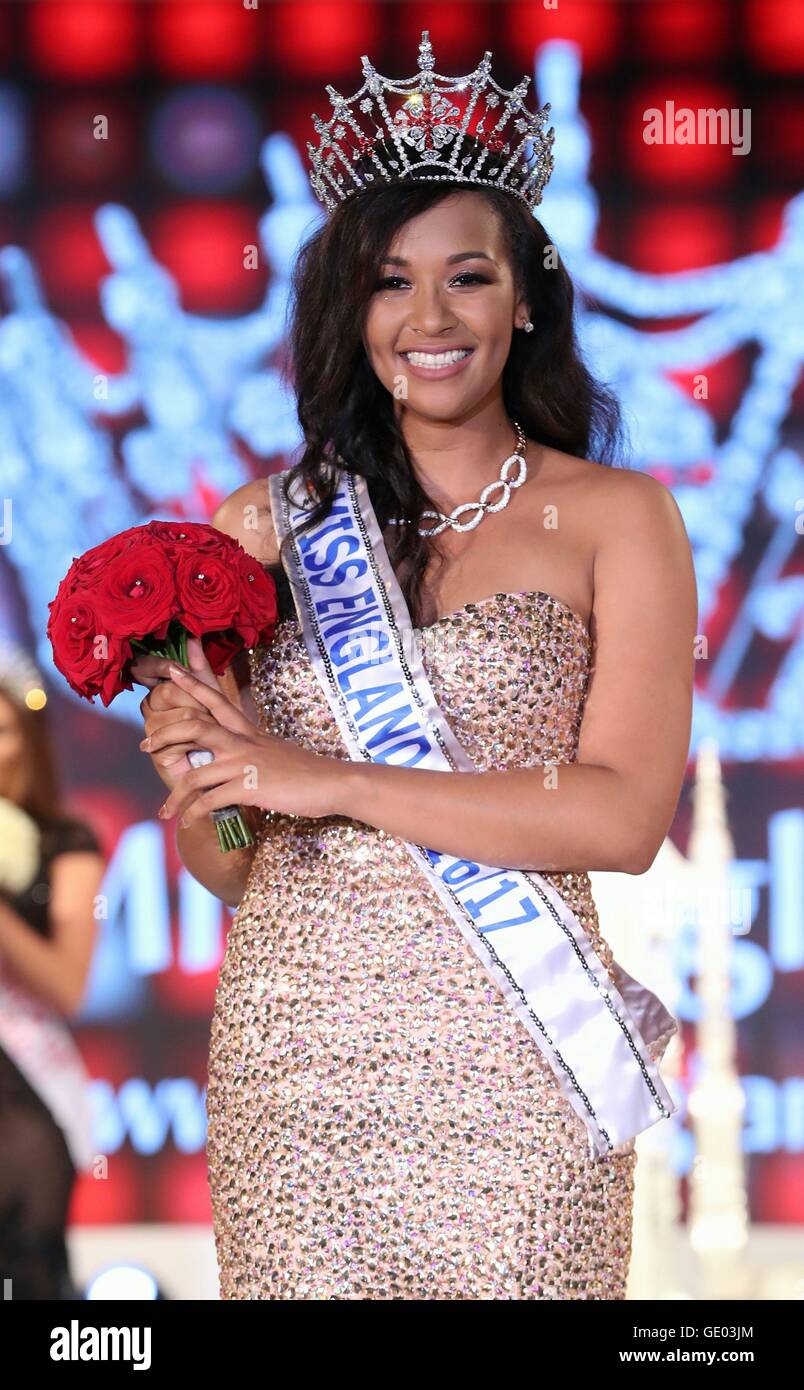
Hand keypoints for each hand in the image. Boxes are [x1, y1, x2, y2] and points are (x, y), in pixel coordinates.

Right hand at [131, 636, 235, 793]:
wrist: (221, 773)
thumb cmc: (218, 734)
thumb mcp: (213, 697)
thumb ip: (201, 670)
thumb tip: (192, 637)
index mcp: (162, 692)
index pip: (150, 668)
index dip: (156, 664)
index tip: (173, 666)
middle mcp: (152, 709)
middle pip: (168, 690)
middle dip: (197, 701)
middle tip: (212, 717)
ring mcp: (152, 730)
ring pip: (181, 713)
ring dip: (204, 724)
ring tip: (211, 736)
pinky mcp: (157, 751)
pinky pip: (179, 735)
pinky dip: (196, 742)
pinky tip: (200, 750)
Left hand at [145, 661, 345, 824]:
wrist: (332, 784)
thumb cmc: (307, 773)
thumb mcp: (275, 753)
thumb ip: (251, 753)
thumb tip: (233, 764)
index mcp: (249, 732)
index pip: (216, 700)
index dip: (191, 682)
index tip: (171, 669)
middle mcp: (242, 742)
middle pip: (192, 727)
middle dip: (164, 735)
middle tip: (146, 746)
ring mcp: (244, 764)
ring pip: (193, 774)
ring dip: (174, 796)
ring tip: (164, 812)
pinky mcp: (248, 787)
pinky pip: (209, 801)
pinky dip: (193, 814)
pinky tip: (188, 823)